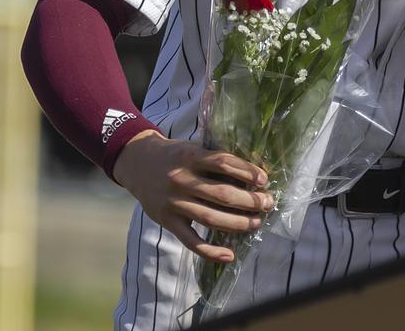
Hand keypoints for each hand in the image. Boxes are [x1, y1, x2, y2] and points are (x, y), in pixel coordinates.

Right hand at [112, 130, 273, 262]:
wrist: (137, 162)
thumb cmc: (174, 155)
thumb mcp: (192, 148)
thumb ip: (213, 159)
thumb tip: (250, 175)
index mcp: (191, 156)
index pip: (224, 163)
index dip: (247, 171)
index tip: (264, 179)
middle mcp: (181, 179)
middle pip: (222, 194)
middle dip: (250, 201)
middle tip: (267, 203)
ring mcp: (173, 202)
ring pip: (211, 218)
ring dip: (238, 223)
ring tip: (256, 222)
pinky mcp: (167, 221)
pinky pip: (191, 240)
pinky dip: (211, 251)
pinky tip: (229, 255)